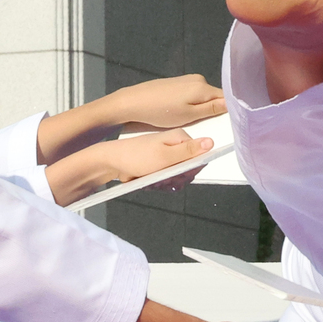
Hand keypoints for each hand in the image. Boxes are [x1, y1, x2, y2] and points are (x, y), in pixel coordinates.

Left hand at [47, 130, 210, 205]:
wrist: (111, 162)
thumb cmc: (136, 157)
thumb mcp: (165, 156)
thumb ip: (189, 151)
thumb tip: (211, 143)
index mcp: (180, 138)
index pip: (200, 158)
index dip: (189, 171)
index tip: (176, 176)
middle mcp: (176, 145)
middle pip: (188, 170)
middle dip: (175, 179)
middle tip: (159, 179)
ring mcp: (167, 155)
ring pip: (177, 177)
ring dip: (165, 183)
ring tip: (150, 181)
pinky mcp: (159, 164)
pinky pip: (166, 179)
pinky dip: (158, 183)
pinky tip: (147, 182)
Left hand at [111, 75, 225, 130]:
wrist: (133, 102)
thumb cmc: (161, 111)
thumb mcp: (188, 115)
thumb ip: (211, 109)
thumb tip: (231, 103)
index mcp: (203, 87)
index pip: (225, 98)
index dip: (226, 111)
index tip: (223, 123)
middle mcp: (198, 79)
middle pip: (213, 97)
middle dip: (211, 110)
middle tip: (203, 125)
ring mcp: (186, 79)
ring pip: (201, 96)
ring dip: (199, 108)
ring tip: (189, 119)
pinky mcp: (176, 82)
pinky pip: (191, 94)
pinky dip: (189, 104)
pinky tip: (179, 112)